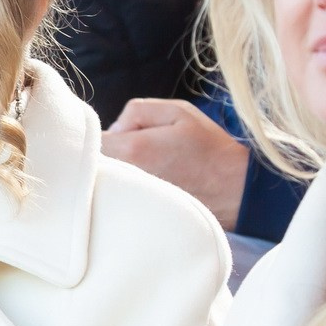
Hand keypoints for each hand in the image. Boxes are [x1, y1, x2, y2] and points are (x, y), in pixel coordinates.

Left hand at [102, 100, 248, 230]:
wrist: (235, 190)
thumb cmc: (209, 148)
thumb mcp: (178, 111)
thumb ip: (136, 111)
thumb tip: (114, 129)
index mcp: (132, 150)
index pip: (89, 139)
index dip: (101, 133)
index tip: (118, 134)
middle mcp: (126, 178)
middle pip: (93, 163)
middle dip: (105, 154)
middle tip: (131, 150)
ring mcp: (130, 200)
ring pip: (104, 181)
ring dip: (114, 172)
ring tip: (147, 168)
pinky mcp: (138, 214)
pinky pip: (118, 197)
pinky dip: (126, 189)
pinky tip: (150, 184)